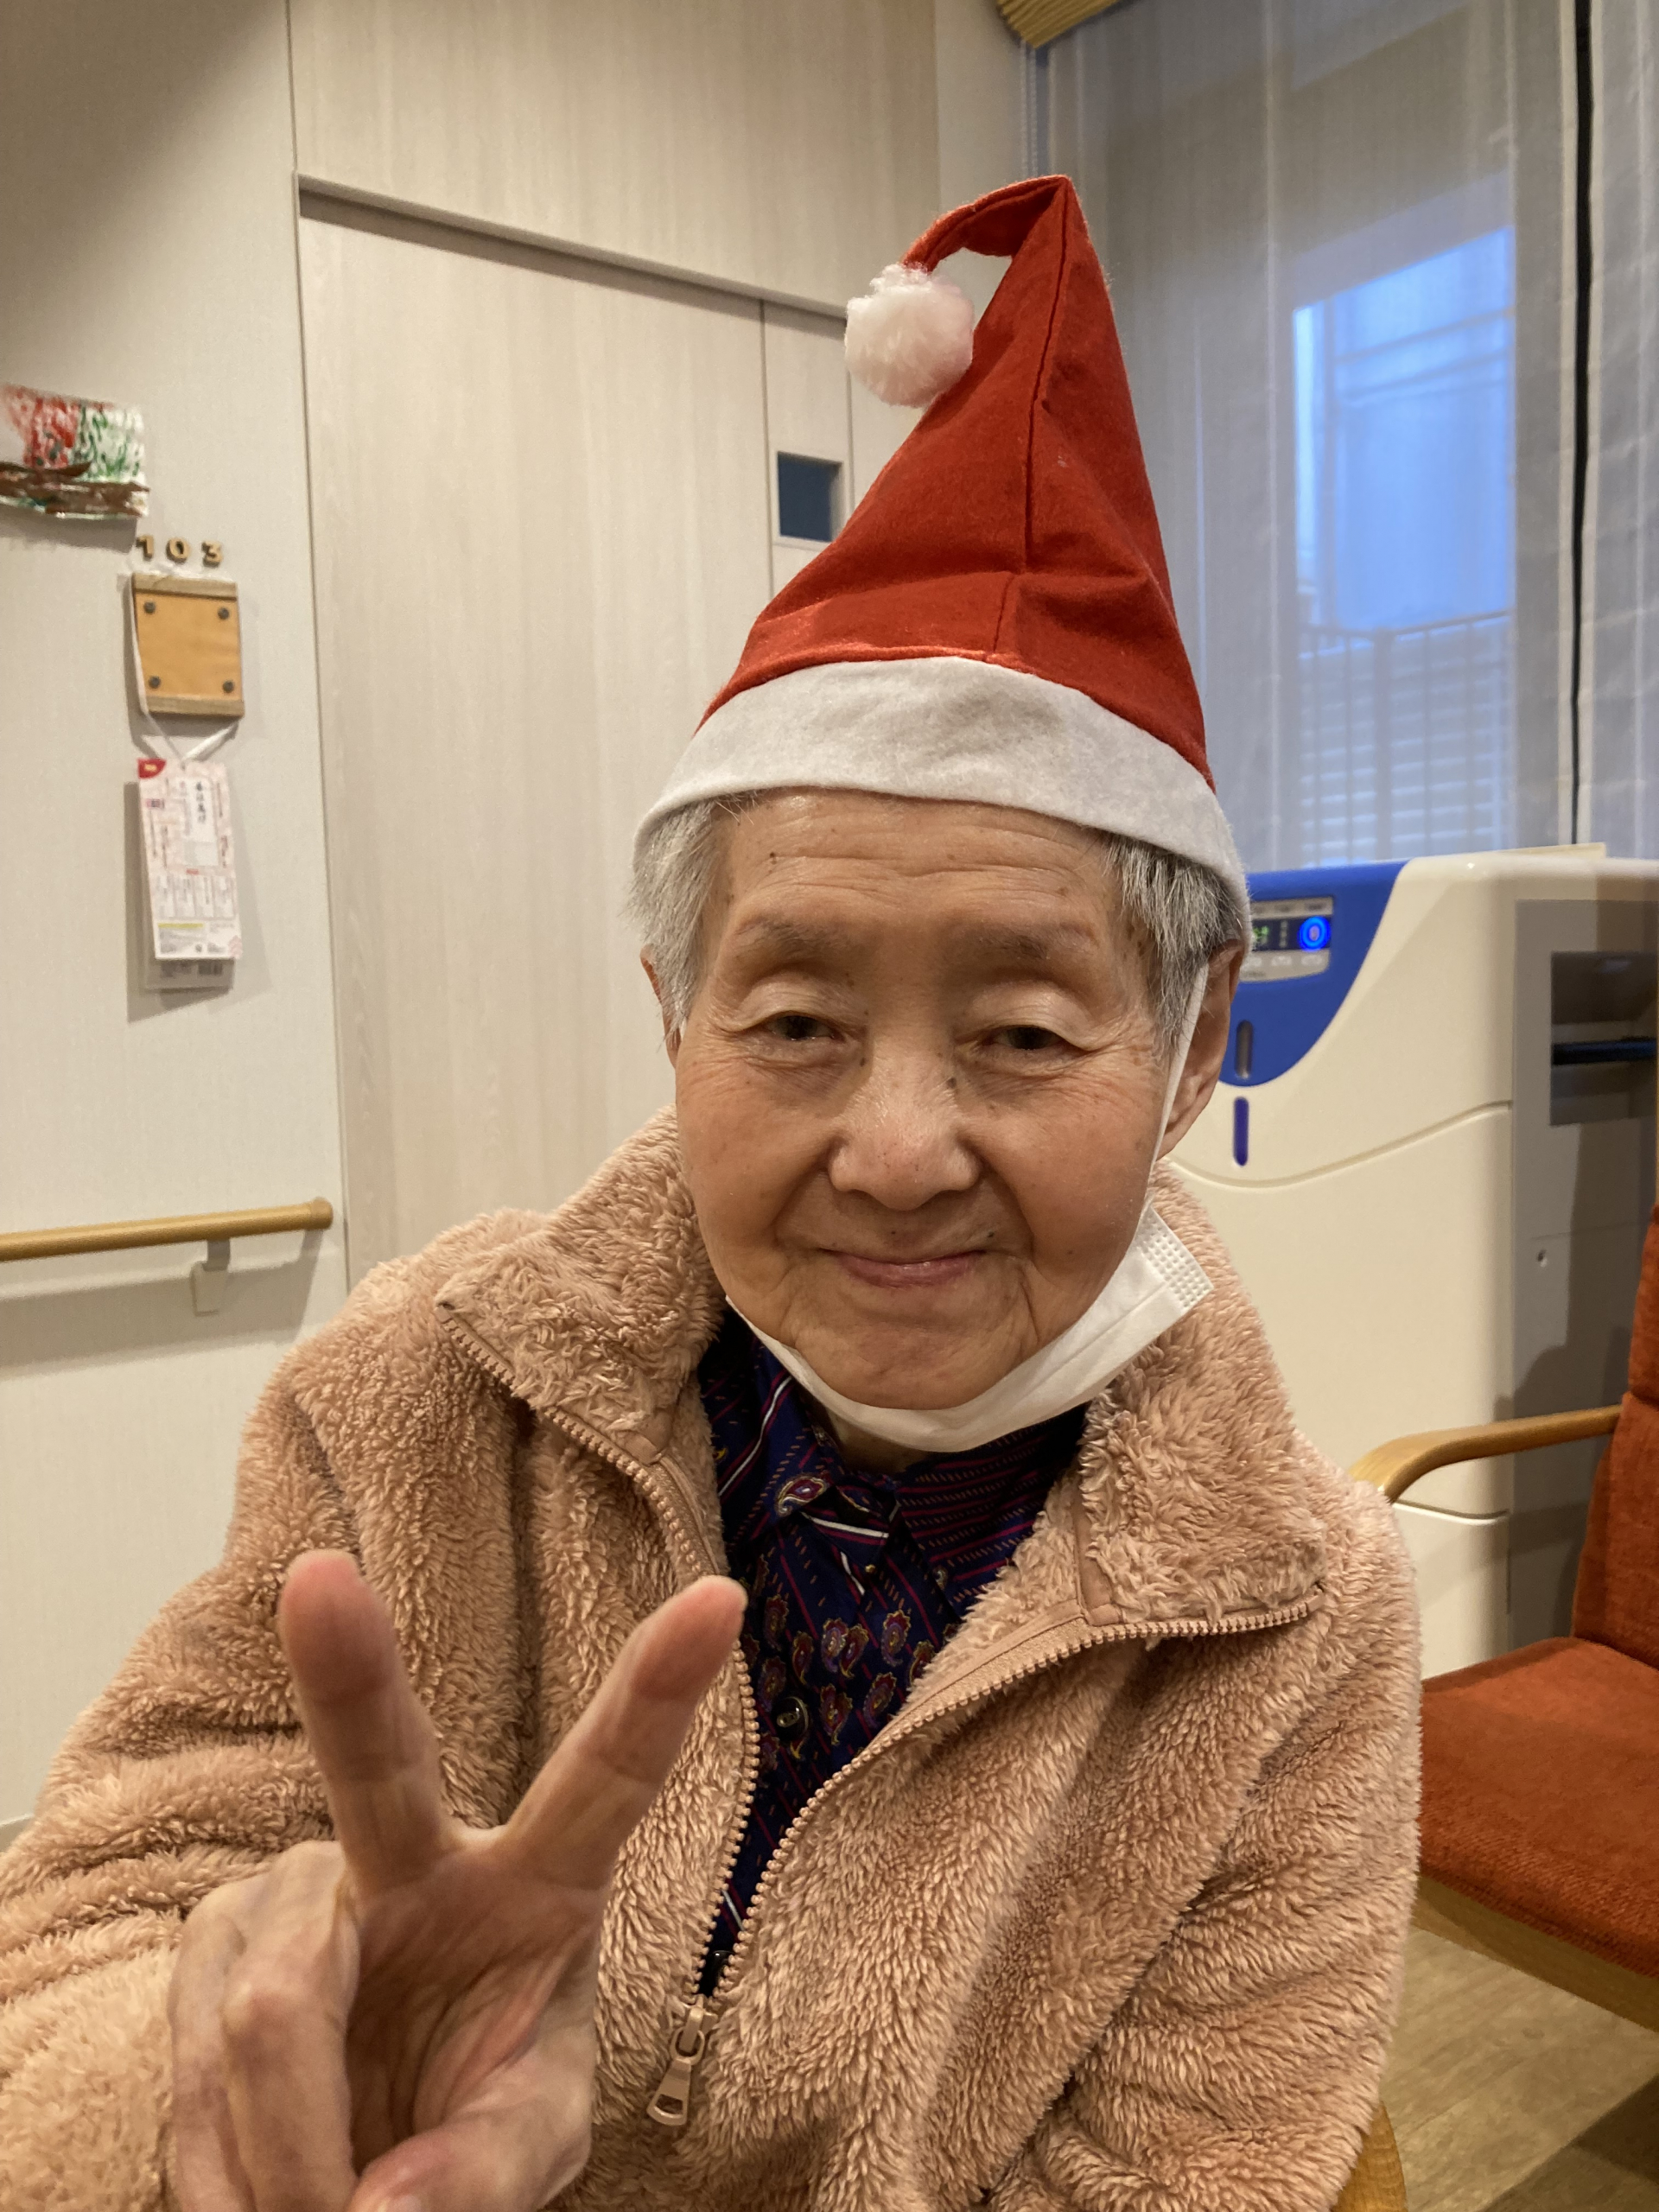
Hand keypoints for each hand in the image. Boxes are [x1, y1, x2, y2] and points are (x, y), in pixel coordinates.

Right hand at [168, 1551, 743, 2211]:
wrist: (354, 2156)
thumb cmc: (473, 2118)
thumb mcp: (527, 2141)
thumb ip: (483, 2171)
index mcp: (540, 1882)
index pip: (609, 1780)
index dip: (661, 1691)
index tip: (721, 1601)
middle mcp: (415, 1854)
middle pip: (380, 1762)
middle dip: (350, 1670)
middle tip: (321, 1580)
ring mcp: (299, 1890)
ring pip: (277, 2018)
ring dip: (298, 2160)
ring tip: (327, 2208)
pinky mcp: (207, 1944)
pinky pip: (205, 2077)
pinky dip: (239, 2178)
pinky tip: (266, 2196)